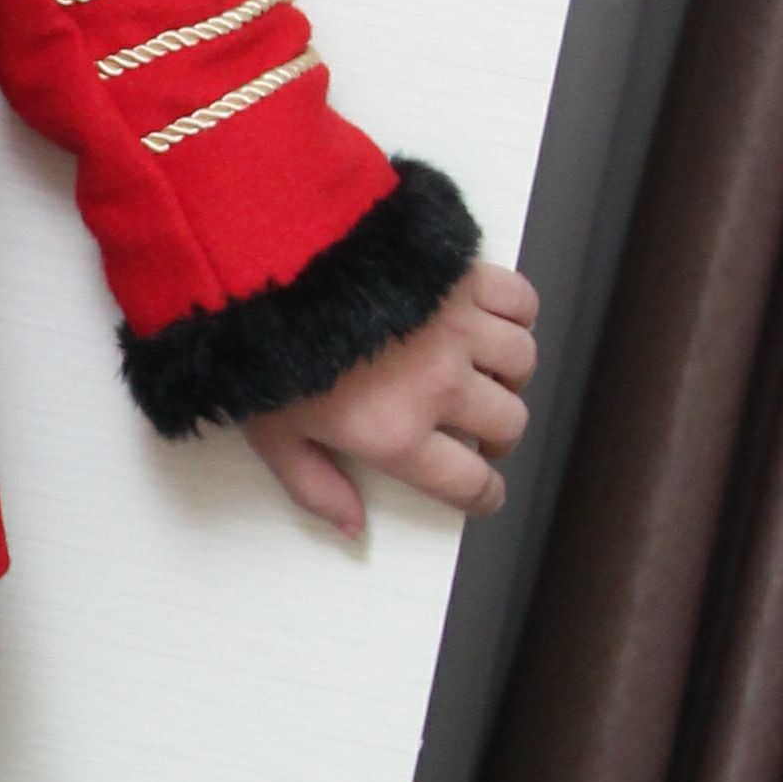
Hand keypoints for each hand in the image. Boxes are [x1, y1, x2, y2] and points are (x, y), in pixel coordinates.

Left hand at [243, 255, 537, 545]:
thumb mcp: (273, 435)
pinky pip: (521, 303)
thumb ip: (315, 487)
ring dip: (509, 378)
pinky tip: (493, 324)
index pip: (470, 482)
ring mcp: (458, 329)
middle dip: (498, 437)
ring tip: (488, 379)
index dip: (484, 495)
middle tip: (480, 434)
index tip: (483, 491)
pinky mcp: (463, 276)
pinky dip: (517, 317)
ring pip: (520, 364)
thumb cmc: (261, 346)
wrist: (266, 254)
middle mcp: (440, 386)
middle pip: (507, 423)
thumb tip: (353, 527)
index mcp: (396, 433)